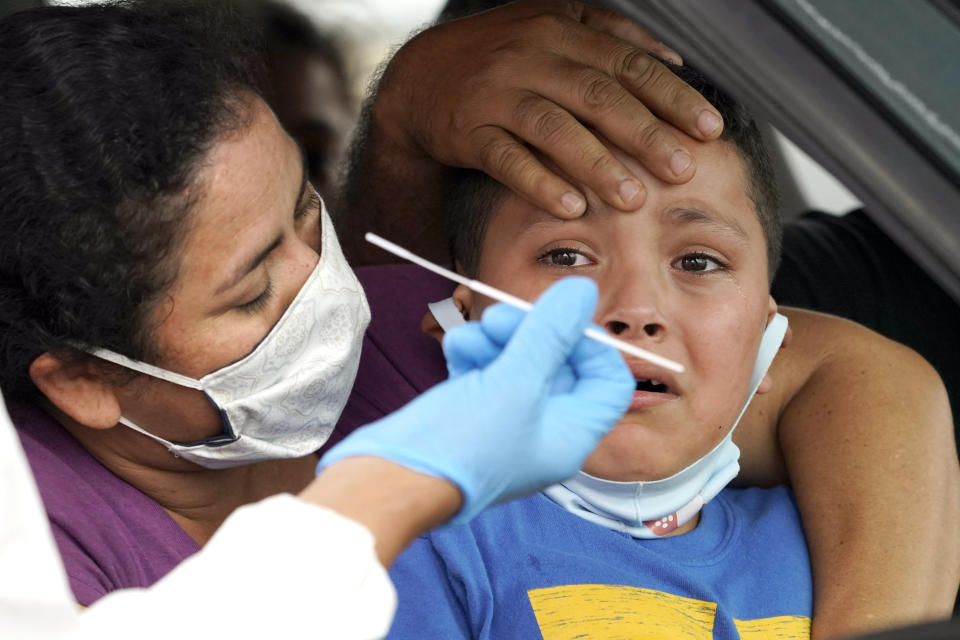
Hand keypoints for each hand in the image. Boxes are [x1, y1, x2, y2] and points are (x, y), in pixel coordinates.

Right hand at [319, 277, 632, 522]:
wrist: (392, 480)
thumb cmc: (461, 445)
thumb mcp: (513, 382)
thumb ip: (550, 334)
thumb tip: (583, 292)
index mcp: (570, 435)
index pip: (608, 382)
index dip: (591, 346)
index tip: (560, 321)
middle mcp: (544, 432)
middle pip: (559, 366)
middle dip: (532, 333)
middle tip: (499, 317)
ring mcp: (507, 424)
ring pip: (518, 364)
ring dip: (496, 340)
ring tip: (469, 335)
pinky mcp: (473, 415)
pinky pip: (486, 373)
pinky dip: (474, 355)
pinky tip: (456, 349)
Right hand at [373, 0, 722, 217]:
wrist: (422, 77)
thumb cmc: (501, 57)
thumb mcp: (554, 28)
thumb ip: (612, 37)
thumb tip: (672, 59)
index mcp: (562, 30)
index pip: (628, 64)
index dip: (671, 97)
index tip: (707, 129)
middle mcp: (531, 55)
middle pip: (598, 96)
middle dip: (646, 135)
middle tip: (682, 170)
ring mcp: (497, 93)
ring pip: (554, 127)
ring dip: (597, 164)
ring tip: (634, 198)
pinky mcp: (468, 130)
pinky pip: (507, 158)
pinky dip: (539, 182)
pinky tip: (570, 207)